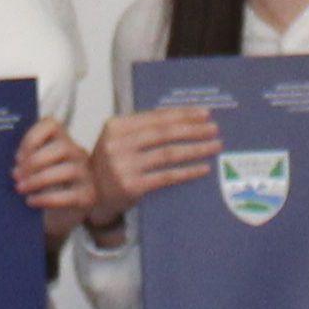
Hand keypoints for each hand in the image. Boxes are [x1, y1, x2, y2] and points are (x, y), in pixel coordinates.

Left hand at [13, 115, 95, 233]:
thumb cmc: (41, 186)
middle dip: (35, 161)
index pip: (51, 124)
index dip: (32, 138)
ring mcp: (86, 174)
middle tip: (16, 176)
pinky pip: (70, 195)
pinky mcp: (88, 195)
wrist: (59, 214)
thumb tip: (9, 165)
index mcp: (62, 140)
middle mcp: (78, 152)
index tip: (17, 157)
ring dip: (39, 179)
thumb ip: (23, 160)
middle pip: (62, 147)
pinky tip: (32, 201)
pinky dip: (48, 199)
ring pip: (68, 170)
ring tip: (21, 188)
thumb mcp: (33, 168)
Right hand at [87, 105, 220, 229]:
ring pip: (168, 154)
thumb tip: (183, 120)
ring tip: (214, 146)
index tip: (204, 113)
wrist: (94, 196)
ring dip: (195, 149)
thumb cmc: (112, 164)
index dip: (182, 114)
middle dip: (193, 130)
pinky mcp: (132, 186)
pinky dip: (187, 171)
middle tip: (214, 129)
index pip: (155, 117)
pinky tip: (202, 168)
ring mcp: (124, 166)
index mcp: (116, 126)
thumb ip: (143, 129)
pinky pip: (166, 176)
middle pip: (164, 133)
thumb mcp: (119, 140)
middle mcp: (118, 143)